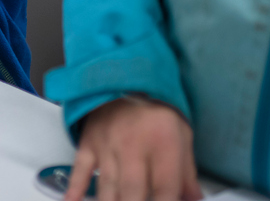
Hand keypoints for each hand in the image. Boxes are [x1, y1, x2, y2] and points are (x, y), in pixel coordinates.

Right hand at [67, 97, 201, 200]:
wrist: (123, 80)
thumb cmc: (156, 114)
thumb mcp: (182, 135)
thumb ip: (187, 171)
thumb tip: (193, 199)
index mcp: (163, 144)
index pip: (166, 188)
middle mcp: (134, 147)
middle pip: (133, 192)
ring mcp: (107, 147)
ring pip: (107, 188)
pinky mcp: (88, 144)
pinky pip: (80, 170)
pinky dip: (75, 190)